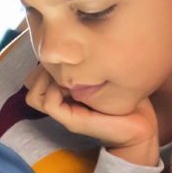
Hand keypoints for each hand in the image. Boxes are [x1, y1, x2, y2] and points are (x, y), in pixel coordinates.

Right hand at [24, 65, 158, 165]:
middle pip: (30, 84)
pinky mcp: (72, 121)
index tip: (67, 55)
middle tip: (66, 63)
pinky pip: (48, 103)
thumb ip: (90, 64)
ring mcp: (65, 114)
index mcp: (67, 92)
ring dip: (45, 81)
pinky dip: (55, 91)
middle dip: (43, 69)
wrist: (141, 127)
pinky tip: (74, 85)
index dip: (45, 62)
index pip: (36, 75)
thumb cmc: (127, 98)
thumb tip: (79, 44)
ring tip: (68, 74)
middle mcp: (62, 103)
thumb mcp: (106, 74)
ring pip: (33, 96)